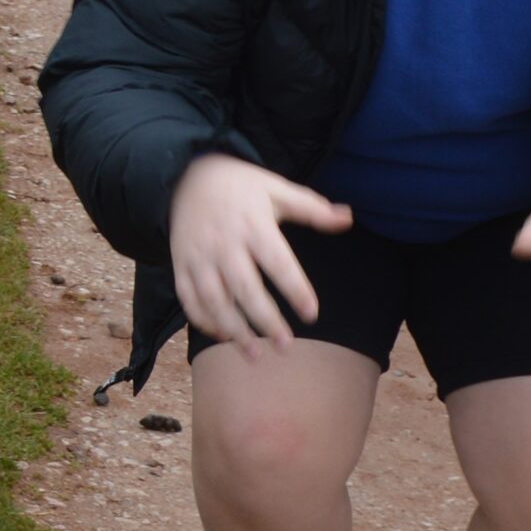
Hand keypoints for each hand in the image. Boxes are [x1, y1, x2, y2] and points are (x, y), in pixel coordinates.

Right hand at [168, 154, 353, 354]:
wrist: (185, 176)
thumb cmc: (240, 186)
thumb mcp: (276, 189)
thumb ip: (311, 208)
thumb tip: (348, 218)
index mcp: (252, 224)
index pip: (277, 261)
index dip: (295, 289)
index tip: (312, 314)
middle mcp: (224, 243)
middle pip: (244, 288)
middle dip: (265, 320)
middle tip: (286, 346)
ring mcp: (199, 257)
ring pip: (214, 300)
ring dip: (234, 329)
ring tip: (255, 353)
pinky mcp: (181, 265)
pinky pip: (189, 299)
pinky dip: (203, 320)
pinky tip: (223, 335)